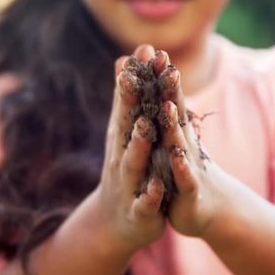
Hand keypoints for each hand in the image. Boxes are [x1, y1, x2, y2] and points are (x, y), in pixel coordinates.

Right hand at [94, 45, 165, 250]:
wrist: (116, 222)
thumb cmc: (126, 170)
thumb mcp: (125, 133)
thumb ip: (128, 97)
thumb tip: (125, 56)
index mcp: (123, 138)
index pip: (128, 103)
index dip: (134, 78)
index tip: (142, 51)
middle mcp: (121, 156)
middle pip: (125, 127)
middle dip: (130, 104)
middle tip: (135, 79)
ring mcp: (128, 183)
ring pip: (133, 162)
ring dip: (138, 144)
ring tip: (145, 126)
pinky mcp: (139, 210)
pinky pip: (145, 201)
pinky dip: (149, 194)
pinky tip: (157, 186)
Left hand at [156, 59, 223, 236]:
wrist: (209, 208)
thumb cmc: (183, 170)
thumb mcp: (172, 140)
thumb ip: (165, 109)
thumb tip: (160, 78)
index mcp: (175, 133)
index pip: (167, 100)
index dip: (159, 76)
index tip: (151, 51)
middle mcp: (183, 144)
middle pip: (175, 115)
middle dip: (170, 91)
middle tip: (165, 65)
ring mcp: (188, 166)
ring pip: (179, 144)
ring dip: (173, 125)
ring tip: (167, 106)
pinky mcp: (189, 191)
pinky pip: (184, 180)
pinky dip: (180, 169)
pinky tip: (176, 159)